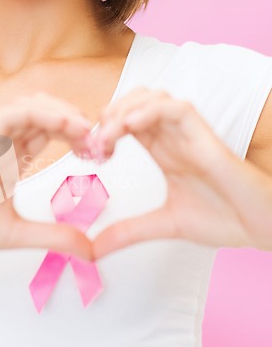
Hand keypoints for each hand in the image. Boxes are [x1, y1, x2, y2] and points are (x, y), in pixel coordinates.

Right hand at [0, 92, 94, 268]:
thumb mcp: (17, 235)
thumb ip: (54, 237)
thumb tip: (92, 250)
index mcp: (10, 160)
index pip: (49, 132)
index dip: (78, 137)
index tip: (101, 155)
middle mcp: (1, 143)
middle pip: (46, 114)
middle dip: (77, 122)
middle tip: (102, 141)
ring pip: (31, 105)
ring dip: (63, 112)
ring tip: (88, 132)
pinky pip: (11, 113)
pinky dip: (40, 113)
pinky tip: (65, 125)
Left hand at [89, 88, 271, 256]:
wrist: (262, 228)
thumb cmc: (224, 218)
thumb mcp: (163, 225)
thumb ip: (127, 232)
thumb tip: (93, 249)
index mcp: (162, 150)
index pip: (126, 121)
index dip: (103, 129)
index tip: (90, 152)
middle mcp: (173, 137)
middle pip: (134, 101)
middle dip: (109, 114)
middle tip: (95, 141)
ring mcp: (189, 135)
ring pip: (153, 97)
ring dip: (125, 109)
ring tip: (109, 135)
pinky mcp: (206, 138)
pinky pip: (177, 109)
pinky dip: (150, 111)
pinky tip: (130, 126)